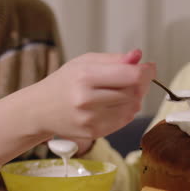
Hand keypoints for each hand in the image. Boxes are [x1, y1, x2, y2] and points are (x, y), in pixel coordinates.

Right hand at [32, 49, 155, 141]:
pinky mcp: (94, 133)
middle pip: (134, 93)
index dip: (146, 72)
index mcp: (85, 76)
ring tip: (119, 91)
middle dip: (140, 84)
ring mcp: (91, 119)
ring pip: (132, 108)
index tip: (149, 68)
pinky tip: (114, 104)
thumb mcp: (85, 62)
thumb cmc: (64, 83)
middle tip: (133, 79)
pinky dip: (126, 111)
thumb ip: (115, 60)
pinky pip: (124, 120)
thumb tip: (139, 57)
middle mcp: (87, 100)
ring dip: (134, 98)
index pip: (131, 76)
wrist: (40, 110)